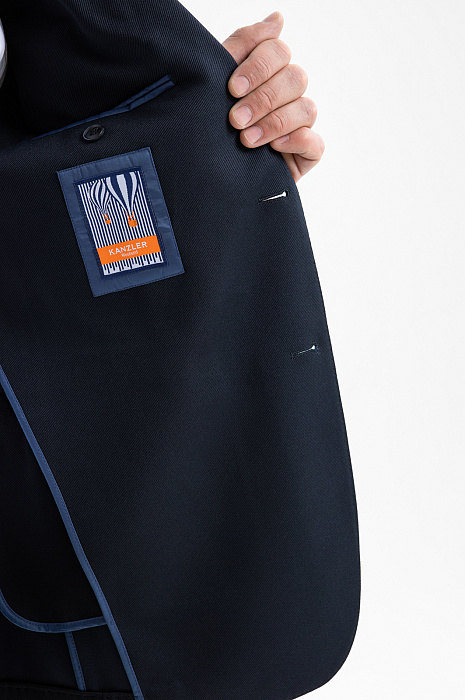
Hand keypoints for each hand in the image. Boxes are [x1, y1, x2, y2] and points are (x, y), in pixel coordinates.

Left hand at [222, 11, 324, 183]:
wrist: (207, 176)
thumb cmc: (212, 127)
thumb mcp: (218, 84)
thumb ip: (244, 46)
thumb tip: (278, 18)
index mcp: (268, 72)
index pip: (277, 51)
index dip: (258, 66)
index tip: (232, 88)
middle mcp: (288, 94)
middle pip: (295, 77)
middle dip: (262, 98)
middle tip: (235, 119)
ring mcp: (300, 124)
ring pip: (306, 107)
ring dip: (274, 121)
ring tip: (246, 140)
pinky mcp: (306, 153)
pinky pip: (315, 141)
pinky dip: (295, 141)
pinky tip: (274, 148)